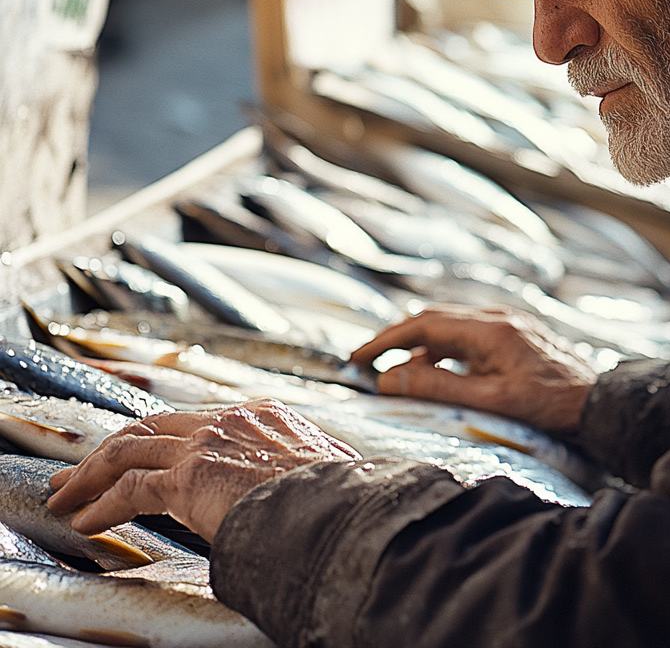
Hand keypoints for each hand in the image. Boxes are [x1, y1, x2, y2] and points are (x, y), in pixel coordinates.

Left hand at [47, 399, 358, 542]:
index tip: (136, 454)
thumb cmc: (339, 493)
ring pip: (128, 448)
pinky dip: (101, 505)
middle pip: (151, 425)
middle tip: (79, 471)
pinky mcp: (190, 475)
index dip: (157, 438)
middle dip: (109, 448)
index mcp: (261, 413)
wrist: (338, 503)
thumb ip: (301, 462)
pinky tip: (85, 521)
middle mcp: (229, 418)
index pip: (193, 419)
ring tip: (65, 495)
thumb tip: (315, 472)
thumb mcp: (323, 464)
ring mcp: (207, 442)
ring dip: (90, 473)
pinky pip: (130, 489)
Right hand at [350, 305, 596, 432]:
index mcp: (489, 328)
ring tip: (396, 375)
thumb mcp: (491, 401)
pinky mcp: (515, 337)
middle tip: (367, 363)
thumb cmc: (552, 406)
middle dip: (397, 340)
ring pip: (451, 329)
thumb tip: (390, 379)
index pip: (423, 324)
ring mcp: (507, 325)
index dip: (386, 340)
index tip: (358, 358)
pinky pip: (469, 338)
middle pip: (434, 320)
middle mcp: (496, 318)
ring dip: (421, 348)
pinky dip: (445, 353)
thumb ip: (439, 388)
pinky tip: (438, 375)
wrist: (603, 402)